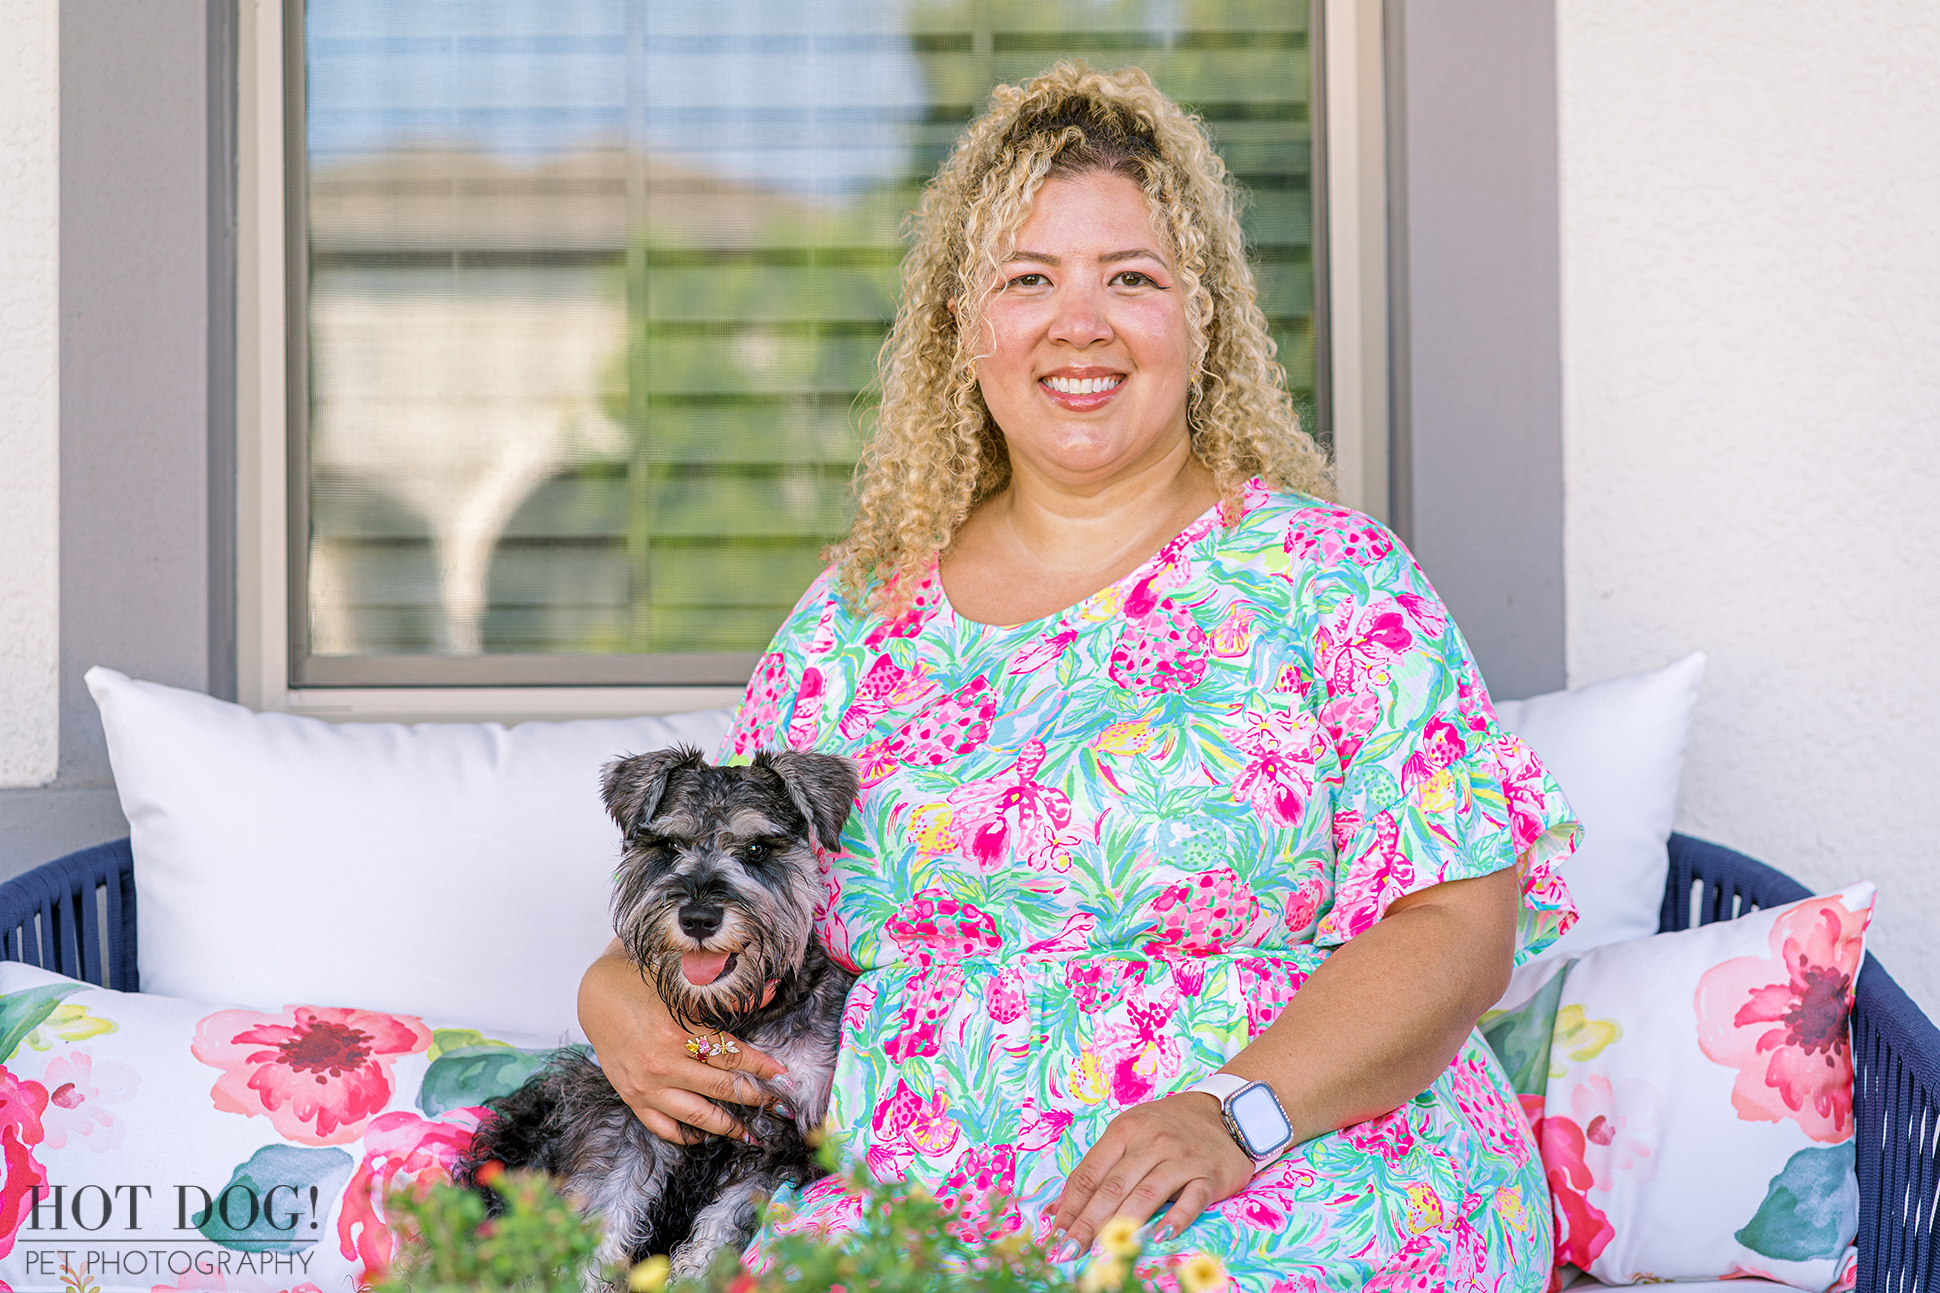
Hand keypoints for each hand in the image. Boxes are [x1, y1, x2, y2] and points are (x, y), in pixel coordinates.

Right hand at [577, 947, 786, 1143]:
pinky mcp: (633, 1097)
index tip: (784, 1077)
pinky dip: (685, 1135)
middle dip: (755, 1099)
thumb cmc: (643, 986)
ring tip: (750, 1133)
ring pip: (697, 1115)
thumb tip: (771, 990)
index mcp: (680, 1031)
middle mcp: (664, 1062)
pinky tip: (703, 1135)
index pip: (733, 1056)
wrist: (597, 998)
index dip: (762, 1067)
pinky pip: (663, 1127)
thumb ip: (727, 995)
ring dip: (728, 1126)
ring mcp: (648, 1085)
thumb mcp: (684, 985)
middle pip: (721, 1088)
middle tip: (777, 1106)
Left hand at [1049, 1092, 1253, 1256]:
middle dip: (1088, 1222)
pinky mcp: (1208, 1175)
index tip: (1056, 1234)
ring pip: (1146, 1194)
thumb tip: (1056, 1208)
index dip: (1070, 1206)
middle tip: (1071, 1250)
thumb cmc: (1167, 1127)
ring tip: (1105, 1251)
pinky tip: (1159, 1238)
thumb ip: (1095, 1170)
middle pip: (1113, 1187)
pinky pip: (1190, 1200)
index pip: (1090, 1174)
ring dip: (1123, 1225)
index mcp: (1125, 1131)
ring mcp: (1181, 1158)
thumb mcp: (1128, 1136)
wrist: (1224, 1112)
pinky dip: (1175, 1219)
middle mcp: (1151, 1142)